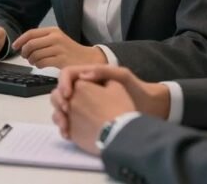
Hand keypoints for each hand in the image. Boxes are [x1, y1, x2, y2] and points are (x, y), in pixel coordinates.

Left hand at [11, 27, 106, 68]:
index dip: (20, 40)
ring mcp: (58, 48)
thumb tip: (23, 44)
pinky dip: (38, 65)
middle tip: (25, 57)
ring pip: (35, 54)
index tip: (15, 46)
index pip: (31, 33)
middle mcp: (55, 37)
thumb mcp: (57, 39)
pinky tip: (41, 65)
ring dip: (31, 60)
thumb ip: (42, 39)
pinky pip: (42, 62)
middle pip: (31, 44)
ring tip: (34, 62)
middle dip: (24, 52)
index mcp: (53, 30)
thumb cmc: (70, 50)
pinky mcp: (60, 60)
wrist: (88, 59)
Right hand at [55, 65, 169, 118]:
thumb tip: (83, 75)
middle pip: (60, 92)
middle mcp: (83, 90)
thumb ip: (104, 71)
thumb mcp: (123, 77)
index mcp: (89, 76)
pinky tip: (68, 134)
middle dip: (58, 101)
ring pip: (61, 108)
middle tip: (66, 112)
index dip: (63, 83)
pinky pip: (68, 122)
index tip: (68, 96)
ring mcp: (83, 106)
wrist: (148, 110)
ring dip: (58, 116)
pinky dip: (64, 128)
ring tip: (65, 127)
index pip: (67, 75)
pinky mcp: (83, 121)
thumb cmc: (137, 91)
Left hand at [55, 81, 135, 155]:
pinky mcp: (71, 134)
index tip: (89, 91)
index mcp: (81, 86)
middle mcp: (70, 101)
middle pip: (58, 96)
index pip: (74, 81)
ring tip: (72, 119)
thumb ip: (104, 79)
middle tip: (75, 103)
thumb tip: (95, 80)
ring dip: (62, 115)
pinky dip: (67, 129)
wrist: (119, 135)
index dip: (80, 86)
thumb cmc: (119, 109)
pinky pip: (64, 130)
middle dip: (63, 98)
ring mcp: (69, 118)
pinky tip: (74, 132)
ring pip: (57, 115)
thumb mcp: (117, 87)